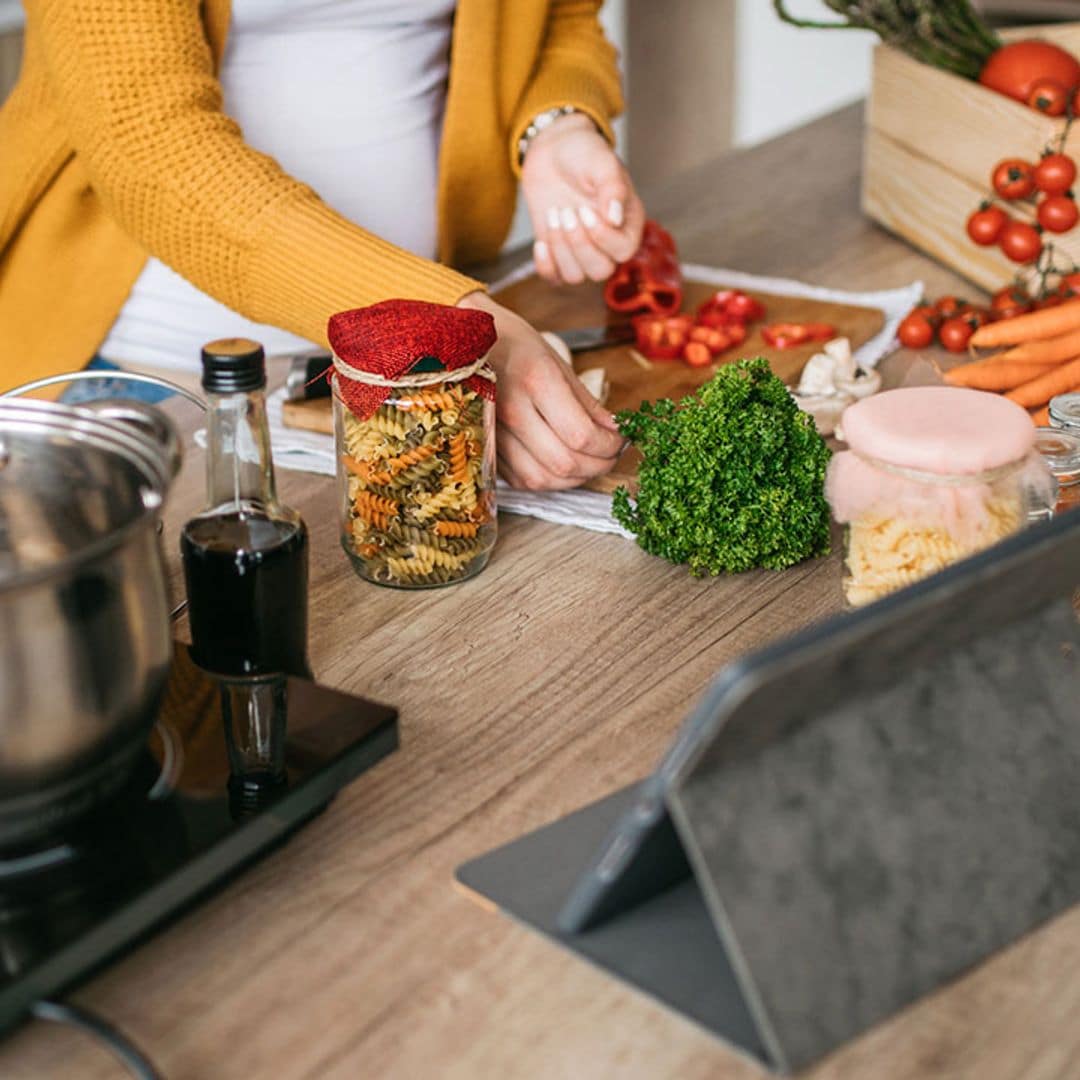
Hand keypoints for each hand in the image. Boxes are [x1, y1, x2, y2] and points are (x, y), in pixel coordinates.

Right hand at [457, 291, 623, 489]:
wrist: (460, 341)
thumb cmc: (514, 346)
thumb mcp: (558, 363)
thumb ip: (588, 403)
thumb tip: (616, 431)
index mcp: (535, 380)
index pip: (581, 434)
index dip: (609, 446)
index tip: (621, 440)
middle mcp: (511, 410)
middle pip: (564, 463)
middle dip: (599, 465)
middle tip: (611, 454)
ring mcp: (493, 432)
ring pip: (542, 479)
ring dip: (574, 479)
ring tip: (589, 462)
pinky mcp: (485, 448)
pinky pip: (521, 479)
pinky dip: (548, 479)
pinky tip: (560, 464)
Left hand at [521, 113, 645, 285]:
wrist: (554, 148)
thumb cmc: (584, 152)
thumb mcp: (602, 162)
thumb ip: (612, 188)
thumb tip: (614, 219)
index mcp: (627, 222)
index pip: (623, 250)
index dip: (602, 237)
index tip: (584, 209)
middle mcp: (607, 241)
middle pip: (600, 271)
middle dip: (578, 244)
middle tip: (565, 212)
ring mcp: (582, 249)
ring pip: (576, 276)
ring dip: (560, 249)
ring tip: (554, 215)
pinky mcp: (558, 251)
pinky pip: (554, 277)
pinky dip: (545, 265)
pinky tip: (540, 242)